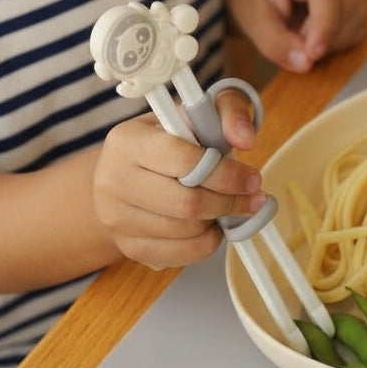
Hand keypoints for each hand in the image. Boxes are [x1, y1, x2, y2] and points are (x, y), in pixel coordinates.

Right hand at [91, 108, 265, 267]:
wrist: (123, 175)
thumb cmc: (167, 141)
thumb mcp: (195, 113)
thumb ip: (229, 111)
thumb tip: (245, 138)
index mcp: (128, 140)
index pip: (185, 162)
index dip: (227, 173)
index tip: (252, 178)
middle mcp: (113, 180)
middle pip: (187, 203)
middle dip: (229, 201)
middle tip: (251, 197)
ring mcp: (116, 218)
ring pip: (187, 231)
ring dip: (218, 220)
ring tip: (225, 205)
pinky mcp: (128, 247)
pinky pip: (182, 255)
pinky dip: (206, 242)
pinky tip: (210, 224)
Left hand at [226, 0, 366, 71]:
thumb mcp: (253, 23)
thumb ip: (276, 44)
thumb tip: (306, 63)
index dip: (326, 26)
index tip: (313, 54)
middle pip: (346, 6)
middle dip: (326, 38)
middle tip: (296, 44)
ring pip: (358, 15)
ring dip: (334, 39)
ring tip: (302, 34)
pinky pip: (359, 19)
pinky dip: (341, 35)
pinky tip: (316, 31)